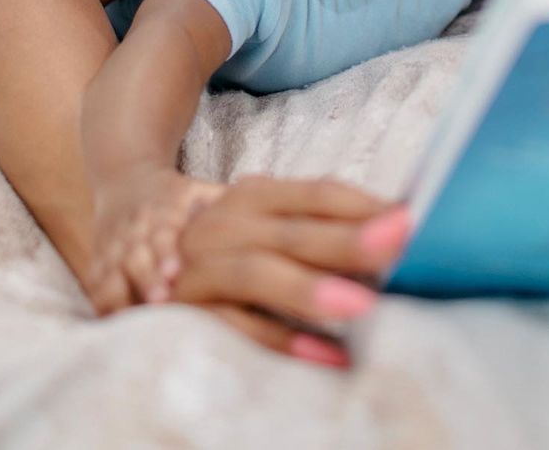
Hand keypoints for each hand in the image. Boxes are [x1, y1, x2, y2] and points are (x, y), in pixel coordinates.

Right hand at [87, 165, 224, 311]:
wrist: (125, 182)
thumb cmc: (178, 196)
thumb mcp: (203, 192)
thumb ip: (235, 205)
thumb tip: (277, 212)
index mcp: (164, 210)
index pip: (164, 231)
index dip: (167, 251)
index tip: (177, 270)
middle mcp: (137, 230)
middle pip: (137, 255)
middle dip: (146, 278)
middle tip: (161, 301)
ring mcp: (115, 250)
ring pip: (113, 273)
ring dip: (122, 295)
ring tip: (134, 318)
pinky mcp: (99, 266)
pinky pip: (96, 288)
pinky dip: (103, 305)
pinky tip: (114, 325)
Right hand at [169, 175, 410, 366]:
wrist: (133, 259)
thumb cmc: (226, 247)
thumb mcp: (267, 225)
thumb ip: (320, 226)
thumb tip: (396, 230)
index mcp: (254, 195)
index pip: (317, 193)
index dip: (366, 205)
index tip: (415, 219)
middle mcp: (223, 222)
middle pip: (294, 230)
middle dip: (350, 239)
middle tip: (402, 246)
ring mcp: (197, 266)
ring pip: (257, 271)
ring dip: (311, 288)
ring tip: (363, 306)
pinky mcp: (182, 311)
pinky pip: (233, 326)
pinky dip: (279, 338)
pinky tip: (325, 355)